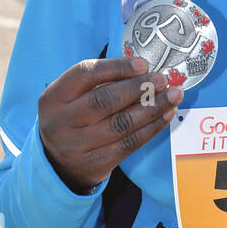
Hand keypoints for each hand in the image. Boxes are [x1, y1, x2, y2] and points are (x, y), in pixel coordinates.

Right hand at [38, 55, 182, 191]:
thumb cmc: (72, 119)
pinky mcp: (95, 164)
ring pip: (121, 124)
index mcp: (54, 97)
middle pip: (105, 100)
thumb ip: (100, 83)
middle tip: (162, 80)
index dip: (116, 67)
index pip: (85, 74)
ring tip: (172, 95)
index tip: (143, 63)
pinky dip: (152, 128)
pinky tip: (165, 115)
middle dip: (139, 88)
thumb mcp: (71, 97)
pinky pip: (130, 144)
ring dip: (152, 108)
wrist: (58, 163)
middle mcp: (62, 121)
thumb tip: (143, 70)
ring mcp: (77, 145)